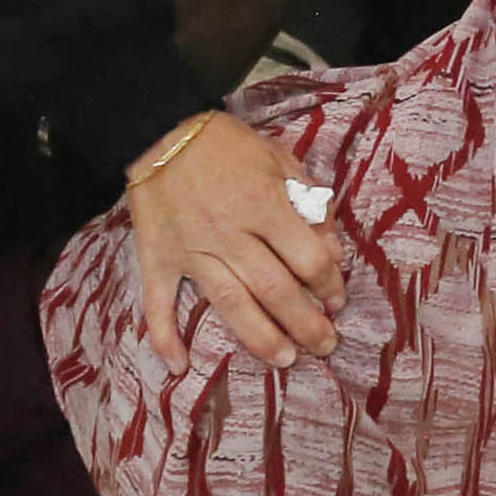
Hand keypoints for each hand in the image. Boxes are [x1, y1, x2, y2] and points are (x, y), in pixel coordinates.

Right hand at [125, 106, 350, 365]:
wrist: (159, 129)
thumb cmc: (226, 144)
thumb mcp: (278, 159)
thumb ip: (308, 203)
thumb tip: (332, 251)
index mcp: (264, 205)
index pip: (308, 258)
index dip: (330, 284)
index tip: (337, 300)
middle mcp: (231, 234)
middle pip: (276, 290)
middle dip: (306, 323)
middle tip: (324, 345)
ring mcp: (192, 251)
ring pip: (231, 304)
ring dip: (260, 338)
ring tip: (284, 360)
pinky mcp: (158, 259)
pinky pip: (159, 304)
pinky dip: (165, 337)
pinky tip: (179, 366)